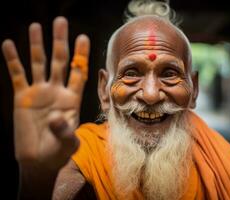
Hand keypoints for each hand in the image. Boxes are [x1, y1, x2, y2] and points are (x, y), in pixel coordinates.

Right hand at [2, 17, 89, 170]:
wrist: (39, 160)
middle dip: (60, 41)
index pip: (78, 72)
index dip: (81, 55)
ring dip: (37, 45)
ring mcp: (39, 92)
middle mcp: (57, 90)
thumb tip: (56, 117)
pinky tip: (9, 44)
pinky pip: (17, 75)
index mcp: (73, 98)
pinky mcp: (22, 97)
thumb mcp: (68, 144)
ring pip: (38, 63)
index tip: (83, 37)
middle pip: (59, 61)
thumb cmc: (59, 152)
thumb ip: (65, 131)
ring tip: (36, 26)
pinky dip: (13, 60)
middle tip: (61, 21)